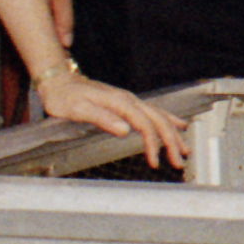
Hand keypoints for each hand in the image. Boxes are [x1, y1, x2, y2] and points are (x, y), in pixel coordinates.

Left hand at [40, 69, 187, 168]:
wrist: (59, 82)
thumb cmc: (64, 97)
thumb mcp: (77, 109)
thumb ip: (102, 118)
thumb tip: (125, 130)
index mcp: (120, 102)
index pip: (145, 124)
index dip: (153, 143)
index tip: (155, 161)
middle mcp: (129, 99)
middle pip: (158, 120)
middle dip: (172, 142)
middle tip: (179, 161)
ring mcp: (130, 100)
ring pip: (160, 116)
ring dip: (173, 134)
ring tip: (185, 149)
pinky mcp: (127, 103)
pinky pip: (154, 111)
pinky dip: (168, 120)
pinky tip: (178, 125)